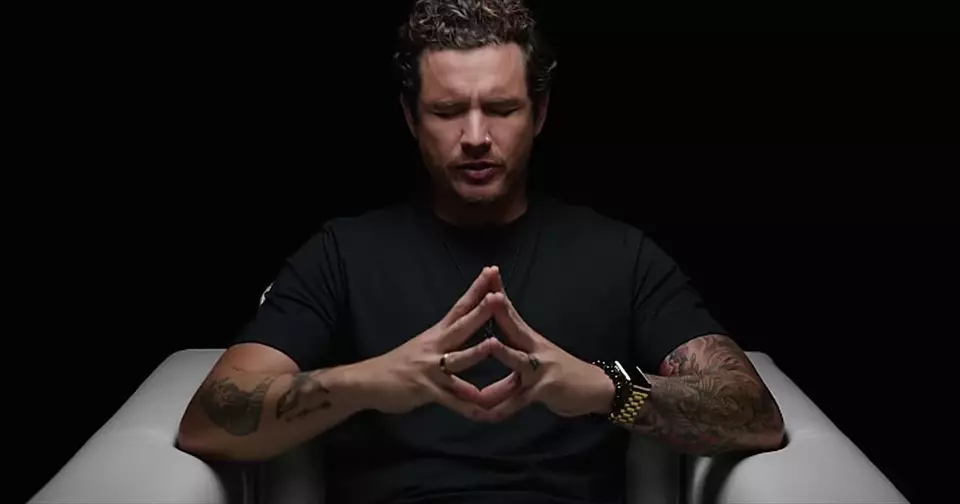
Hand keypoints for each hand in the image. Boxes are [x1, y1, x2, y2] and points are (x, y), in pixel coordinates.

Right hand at [359, 267, 514, 420]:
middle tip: (499, 296)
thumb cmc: (398, 365)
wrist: (366, 382)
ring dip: (476, 352)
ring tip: (493, 344)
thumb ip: (446, 341)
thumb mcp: (423, 347)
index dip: (476, 290)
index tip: (491, 271)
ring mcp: (430, 368)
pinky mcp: (425, 389)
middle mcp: (434, 347)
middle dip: (481, 311)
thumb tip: (467, 329)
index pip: (460, 307)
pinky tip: (479, 406)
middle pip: (462, 326)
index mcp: (436, 334)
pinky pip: (450, 398)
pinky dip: (465, 403)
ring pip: (458, 360)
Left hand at [477, 288, 615, 420]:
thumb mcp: (537, 364)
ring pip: (519, 361)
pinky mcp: (545, 390)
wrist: (597, 390)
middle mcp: (536, 350)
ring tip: (490, 344)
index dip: (499, 296)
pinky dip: (500, 409)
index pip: (512, 315)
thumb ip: (512, 364)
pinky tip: (483, 413)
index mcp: (532, 341)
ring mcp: (541, 369)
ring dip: (505, 353)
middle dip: (500, 311)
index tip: (487, 275)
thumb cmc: (563, 375)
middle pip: (514, 327)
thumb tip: (487, 360)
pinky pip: (518, 401)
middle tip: (486, 294)